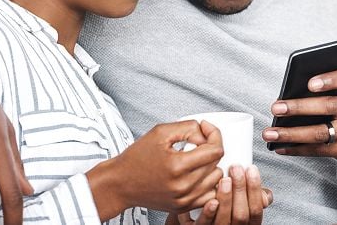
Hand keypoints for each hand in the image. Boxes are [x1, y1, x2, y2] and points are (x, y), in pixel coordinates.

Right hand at [88, 120, 223, 219]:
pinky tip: (196, 174)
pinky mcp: (183, 207)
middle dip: (210, 148)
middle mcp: (183, 186)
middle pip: (216, 164)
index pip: (215, 150)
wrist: (120, 183)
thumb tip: (206, 132)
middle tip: (195, 143)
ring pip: (216, 180)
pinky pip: (209, 195)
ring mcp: (184, 199)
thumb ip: (188, 128)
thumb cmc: (136, 158)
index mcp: (178, 166)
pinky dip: (207, 183)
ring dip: (209, 166)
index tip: (206, 129)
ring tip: (195, 159)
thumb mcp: (160, 132)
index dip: (214, 135)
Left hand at [167, 165, 272, 224]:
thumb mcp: (239, 203)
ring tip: (224, 179)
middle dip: (241, 190)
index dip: (255, 189)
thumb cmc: (219, 208)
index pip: (256, 210)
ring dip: (226, 198)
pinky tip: (211, 200)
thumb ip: (250, 197)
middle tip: (236, 168)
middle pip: (242, 215)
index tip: (251, 169)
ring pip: (225, 220)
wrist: (192, 217)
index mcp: (246, 223)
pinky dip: (208, 213)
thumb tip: (266, 195)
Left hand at [261, 68, 336, 160]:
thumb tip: (288, 92)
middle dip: (299, 107)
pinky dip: (297, 149)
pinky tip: (280, 147)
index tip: (309, 84)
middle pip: (329, 106)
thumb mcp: (336, 89)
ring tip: (270, 134)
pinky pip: (320, 150)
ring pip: (321, 132)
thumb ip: (319, 86)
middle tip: (275, 108)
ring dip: (292, 134)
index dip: (330, 80)